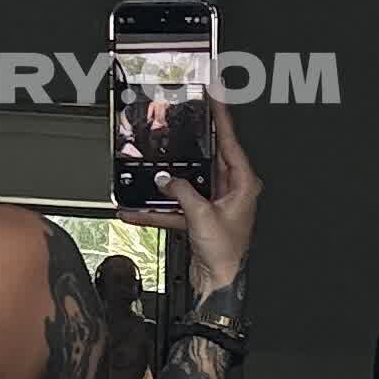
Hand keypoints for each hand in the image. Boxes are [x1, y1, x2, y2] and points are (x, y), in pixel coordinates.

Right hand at [120, 82, 261, 305]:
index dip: (222, 117)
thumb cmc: (225, 253)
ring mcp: (214, 203)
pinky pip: (176, 205)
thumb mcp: (202, 216)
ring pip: (188, 180)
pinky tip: (135, 208)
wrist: (218, 283)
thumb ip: (182, 192)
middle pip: (208, 157)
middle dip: (191, 142)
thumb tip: (166, 179)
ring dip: (168, 179)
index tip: (216, 95)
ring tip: (150, 166)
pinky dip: (158, 207)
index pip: (230, 141)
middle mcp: (231, 190)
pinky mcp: (199, 216)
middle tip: (183, 117)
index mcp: (243, 184)